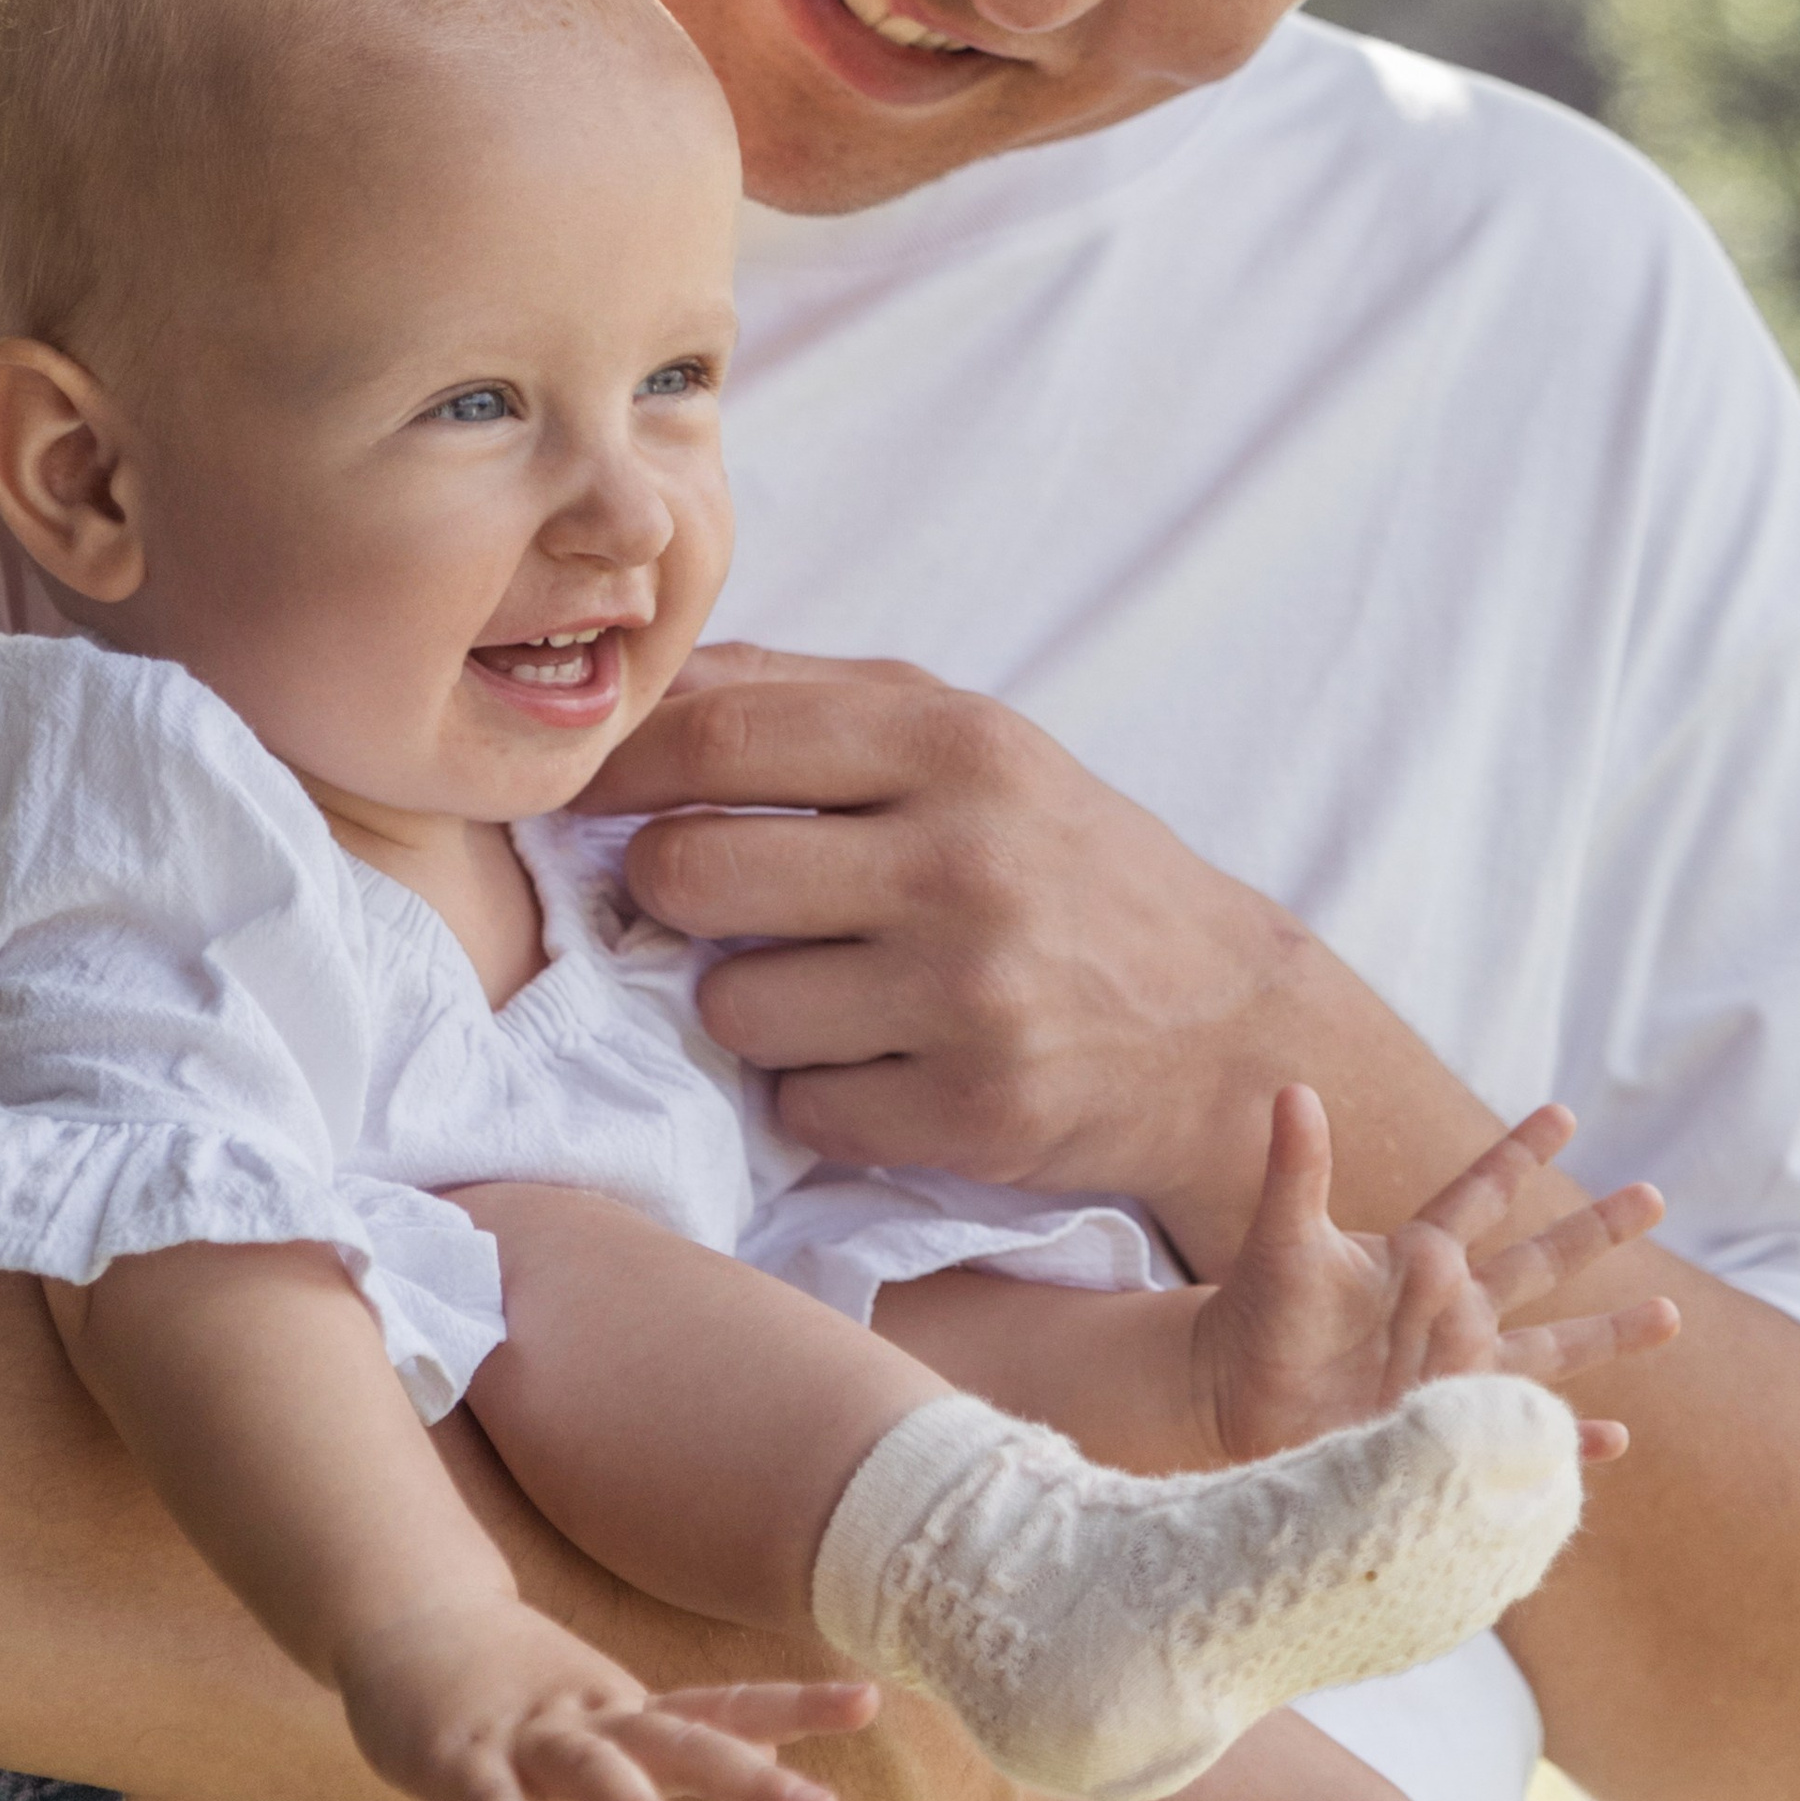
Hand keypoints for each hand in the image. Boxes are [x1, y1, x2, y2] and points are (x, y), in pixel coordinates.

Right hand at [332, 1592, 875, 1800]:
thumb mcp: (604, 1715)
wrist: (410, 1620)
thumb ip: (670, 1751)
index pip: (728, 1708)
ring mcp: (530, 1731)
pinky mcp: (463, 1756)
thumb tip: (763, 1772)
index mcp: (632, 1710)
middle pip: (685, 1742)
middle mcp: (595, 1713)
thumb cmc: (518, 1683)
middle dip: (755, 1781)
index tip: (872, 1700)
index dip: (799, 1707)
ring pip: (593, 1767)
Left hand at [579, 646, 1322, 1226]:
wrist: (1223, 1023)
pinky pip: (800, 1106)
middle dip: (665, 893)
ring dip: (746, 1006)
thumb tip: (637, 689)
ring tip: (823, 988)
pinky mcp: (974, 1112)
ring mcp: (971, 994)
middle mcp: (963, 861)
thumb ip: (807, 701)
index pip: (720, 731)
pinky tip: (879, 1060)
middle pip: (691, 871)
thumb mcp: (969, 746)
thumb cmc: (1060, 864)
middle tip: (703, 901)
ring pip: (730, 1006)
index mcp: (956, 745)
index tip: (576, 791)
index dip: (616, 765)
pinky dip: (816, 1092)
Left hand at [1195, 1087, 1679, 1464]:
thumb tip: (1293, 1089)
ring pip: (1553, 1346)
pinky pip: (1524, 1432)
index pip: (1480, 1193)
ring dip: (1610, 1333)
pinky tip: (1614, 1439)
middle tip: (1654, 1196)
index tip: (1563, 1112)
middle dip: (1595, 1230)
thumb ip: (1297, 1167)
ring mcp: (1457, 1368)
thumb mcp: (1283, 1236)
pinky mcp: (1450, 1425)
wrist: (1235, 1393)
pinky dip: (1570, 1441)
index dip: (1519, 1154)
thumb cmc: (1258, 1310)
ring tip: (1671, 1315)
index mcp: (1419, 1255)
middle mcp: (1452, 1306)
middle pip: (1540, 1262)